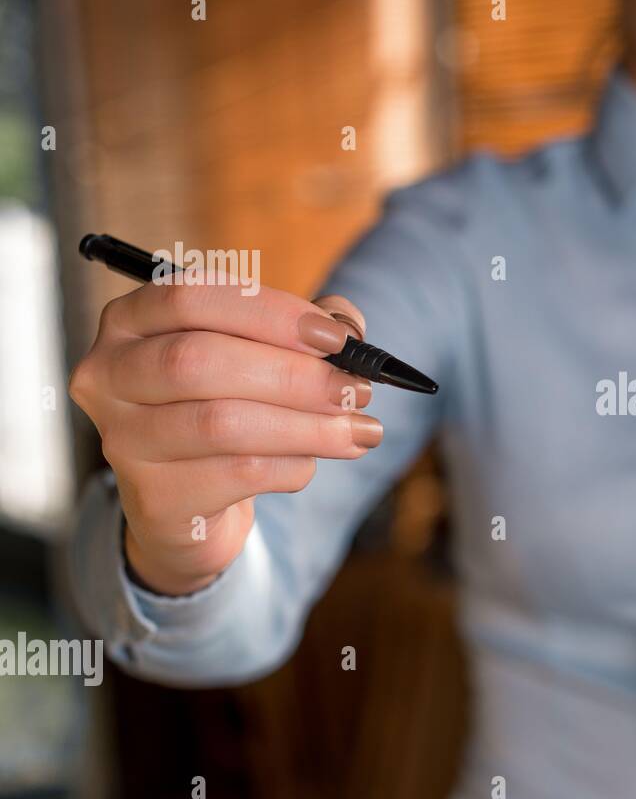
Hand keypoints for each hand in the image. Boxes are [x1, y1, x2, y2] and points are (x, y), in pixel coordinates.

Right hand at [69, 274, 380, 595]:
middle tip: (357, 390)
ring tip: (361, 431)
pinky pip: (238, 474)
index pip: (190, 298)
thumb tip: (348, 328)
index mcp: (131, 320)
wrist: (187, 501)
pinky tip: (314, 462)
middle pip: (200, 361)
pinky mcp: (154, 496)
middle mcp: (111, 374)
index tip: (335, 339)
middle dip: (294, 375)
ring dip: (308, 426)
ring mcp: (123, 439)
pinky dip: (292, 465)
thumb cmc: (227, 406)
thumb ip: (307, 329)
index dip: (269, 314)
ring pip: (222, 423)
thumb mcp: (261, 355)